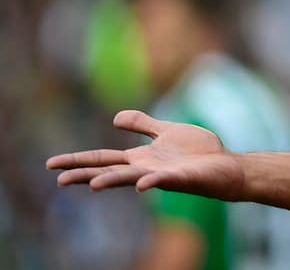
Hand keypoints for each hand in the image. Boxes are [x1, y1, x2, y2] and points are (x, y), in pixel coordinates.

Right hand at [47, 110, 243, 197]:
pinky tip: (142, 184)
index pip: (102, 158)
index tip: (51, 165)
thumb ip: (143, 124)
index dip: (78, 160)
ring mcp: (163, 175)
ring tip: (93, 185)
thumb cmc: (198, 151)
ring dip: (114, 181)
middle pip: (109, 171)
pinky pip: (165, 180)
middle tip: (59, 179)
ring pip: (133, 179)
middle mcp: (146, 169)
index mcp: (140, 157)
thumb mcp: (166, 131)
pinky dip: (153, 182)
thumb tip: (115, 118)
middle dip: (85, 175)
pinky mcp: (182, 178)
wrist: (225, 164)